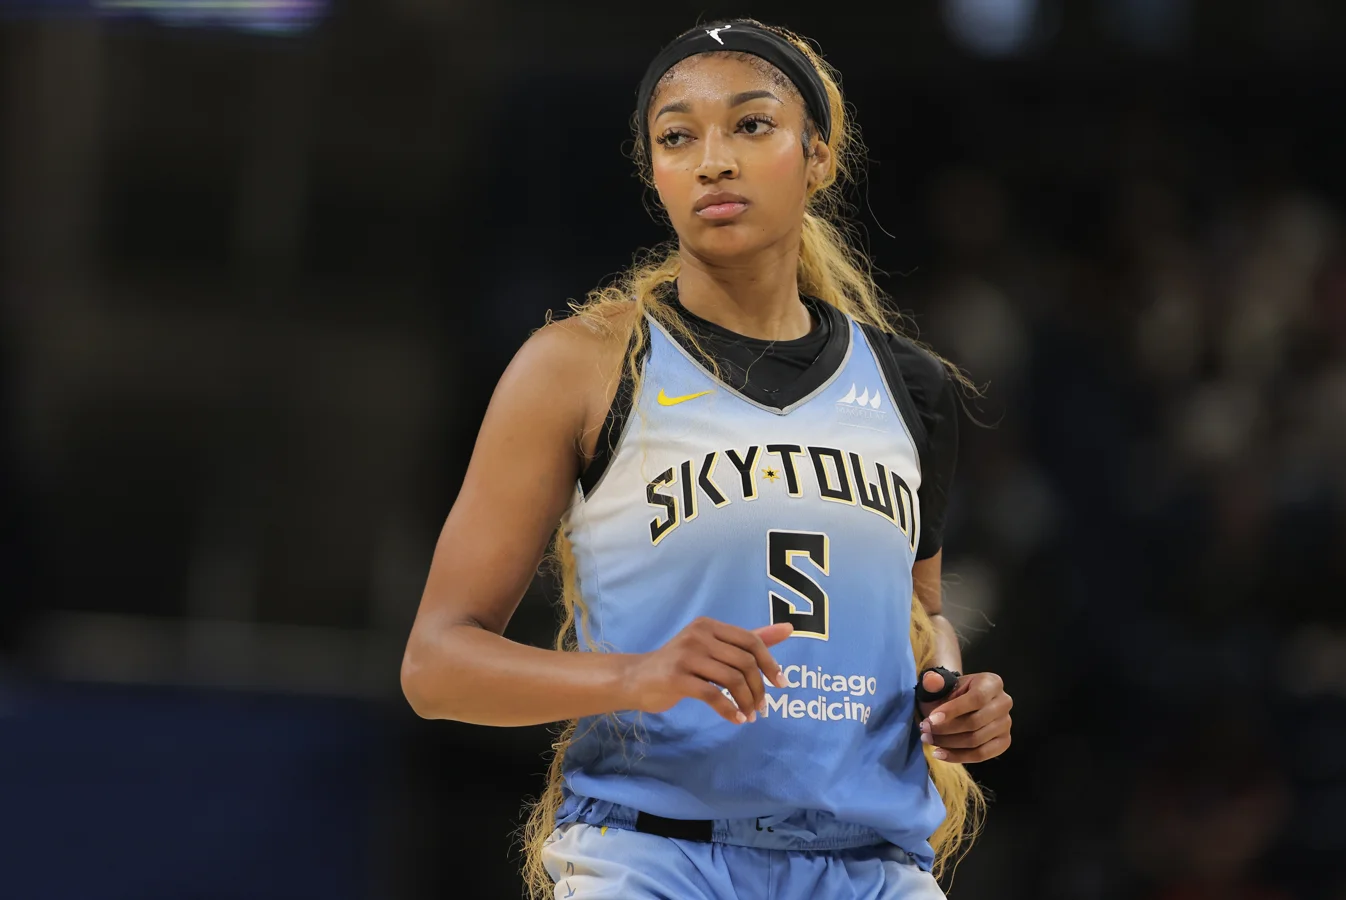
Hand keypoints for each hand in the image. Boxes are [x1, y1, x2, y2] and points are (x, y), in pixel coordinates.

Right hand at [625, 618, 793, 724]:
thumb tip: (788, 628)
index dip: (770, 663)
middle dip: (759, 688)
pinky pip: (712, 695)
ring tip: (749, 716)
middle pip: (744, 662)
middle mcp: (698, 635)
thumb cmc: (680, 664)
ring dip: (747, 702)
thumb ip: (748, 640)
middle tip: (762, 708)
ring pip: (732, 679)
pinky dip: (729, 710)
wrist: (636, 679)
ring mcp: (686, 655)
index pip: (751, 640)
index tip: (781, 684)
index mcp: (710, 625)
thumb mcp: (713, 648)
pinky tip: (736, 719)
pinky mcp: (676, 677)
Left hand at [917, 671, 1011, 763]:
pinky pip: (982, 755)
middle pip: (975, 722)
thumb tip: (931, 681)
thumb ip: (934, 682)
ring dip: (948, 743)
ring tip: (928, 739)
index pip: (976, 698)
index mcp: (992, 683)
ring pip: (976, 740)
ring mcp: (1006, 724)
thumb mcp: (941, 685)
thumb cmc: (950, 693)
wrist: (959, 705)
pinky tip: (940, 754)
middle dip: (945, 729)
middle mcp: (1004, 702)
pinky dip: (958, 756)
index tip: (930, 719)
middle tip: (924, 731)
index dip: (953, 711)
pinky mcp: (1004, 742)